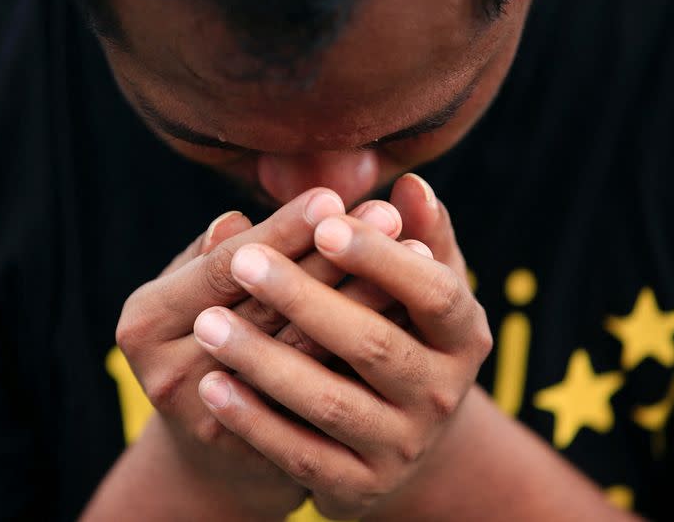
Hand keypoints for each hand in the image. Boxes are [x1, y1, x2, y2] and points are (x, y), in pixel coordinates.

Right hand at [115, 188, 405, 518]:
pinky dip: (366, 351)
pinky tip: (407, 316)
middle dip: (331, 259)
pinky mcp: (258, 454)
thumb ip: (215, 255)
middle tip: (388, 215)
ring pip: (303, 351)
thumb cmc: (203, 336)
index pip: (223, 266)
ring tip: (412, 254)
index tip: (331, 196)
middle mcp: (168, 373)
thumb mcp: (193, 291)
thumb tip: (236, 218)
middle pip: (266, 307)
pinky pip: (324, 395)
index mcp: (146, 321)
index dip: (281, 232)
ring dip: (362, 299)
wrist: (207, 438)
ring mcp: (212, 421)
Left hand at [192, 174, 491, 519]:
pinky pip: (301, 454)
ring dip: (265, 361)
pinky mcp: (361, 488)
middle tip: (243, 261)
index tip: (323, 222)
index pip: (433, 291)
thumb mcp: (419, 290)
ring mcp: (403, 446)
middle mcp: (442, 395)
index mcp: (465, 336)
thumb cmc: (402, 335)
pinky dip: (255, 421)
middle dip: (305, 298)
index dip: (380, 256)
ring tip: (208, 324)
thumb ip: (419, 238)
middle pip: (374, 343)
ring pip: (329, 401)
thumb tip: (409, 185)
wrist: (399, 435)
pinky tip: (212, 386)